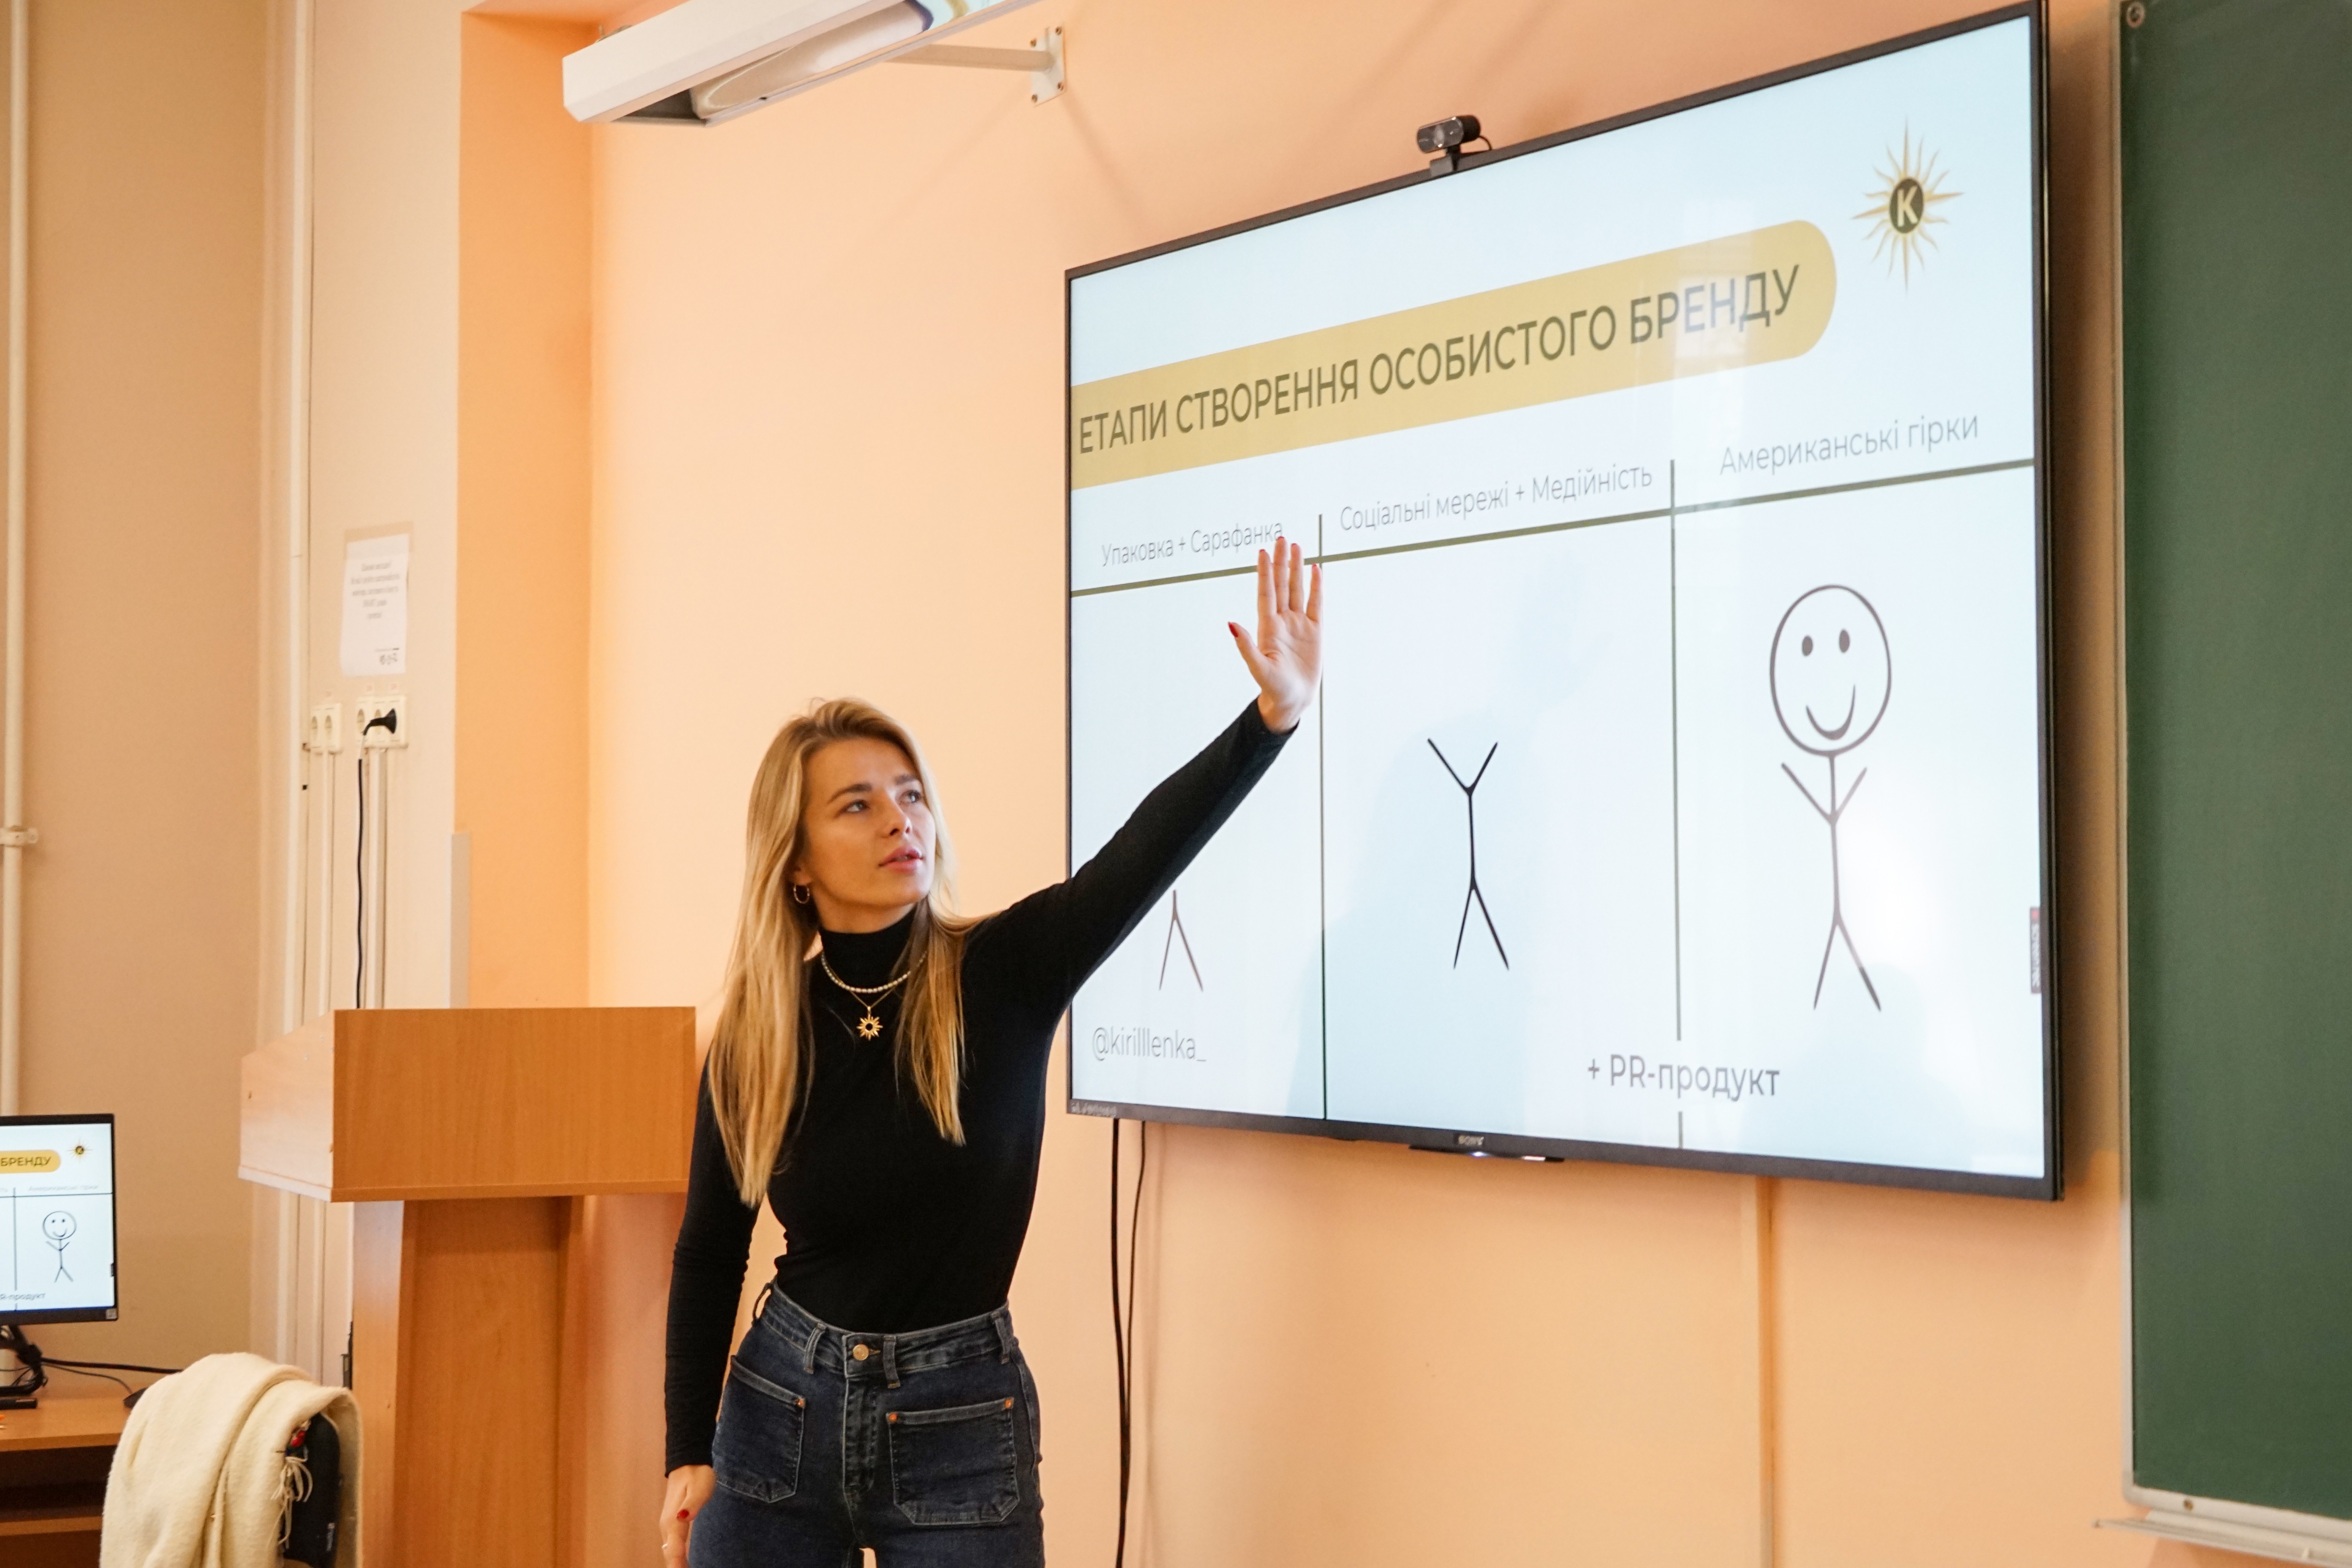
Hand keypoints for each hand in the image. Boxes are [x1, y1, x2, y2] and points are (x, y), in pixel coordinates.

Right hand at [660, 1465, 713, 1567]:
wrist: (687, 1463)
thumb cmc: (696, 1475)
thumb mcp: (699, 1487)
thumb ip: (692, 1504)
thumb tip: (683, 1517)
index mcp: (673, 1519)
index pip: (674, 1548)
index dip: (677, 1564)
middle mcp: (667, 1526)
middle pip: (670, 1554)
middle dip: (676, 1567)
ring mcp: (668, 1526)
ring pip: (670, 1552)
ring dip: (676, 1564)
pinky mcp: (672, 1524)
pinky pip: (672, 1546)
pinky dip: (676, 1558)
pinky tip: (683, 1565)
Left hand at [1228, 537, 1322, 733]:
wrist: (1292, 700)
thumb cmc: (1273, 688)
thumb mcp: (1257, 668)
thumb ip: (1245, 645)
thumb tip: (1231, 623)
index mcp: (1267, 627)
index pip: (1266, 593)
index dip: (1265, 573)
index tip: (1263, 551)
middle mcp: (1282, 621)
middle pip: (1281, 585)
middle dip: (1281, 562)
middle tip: (1281, 538)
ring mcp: (1299, 625)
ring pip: (1297, 590)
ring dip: (1296, 569)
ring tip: (1296, 546)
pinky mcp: (1315, 631)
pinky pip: (1317, 604)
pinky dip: (1317, 587)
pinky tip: (1316, 570)